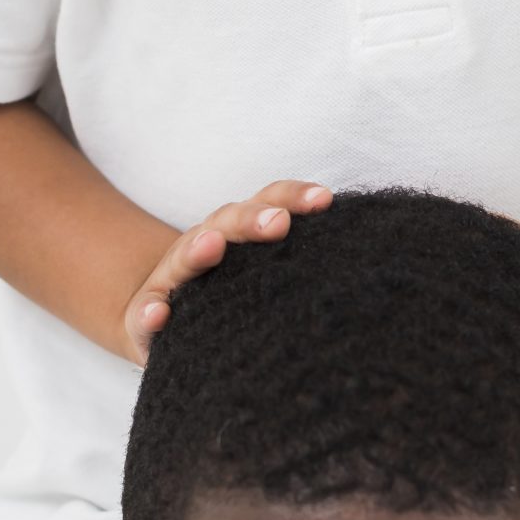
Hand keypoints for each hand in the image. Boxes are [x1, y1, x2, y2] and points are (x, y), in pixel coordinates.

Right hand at [122, 181, 331, 363]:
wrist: (164, 323)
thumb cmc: (234, 298)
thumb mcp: (268, 275)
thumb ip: (303, 258)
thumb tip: (375, 257)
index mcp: (238, 233)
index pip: (268, 203)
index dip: (293, 197)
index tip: (325, 200)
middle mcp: (204, 247)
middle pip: (226, 223)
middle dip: (251, 220)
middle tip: (278, 224)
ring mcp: (171, 283)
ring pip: (183, 261)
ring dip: (196, 251)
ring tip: (211, 247)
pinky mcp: (144, 322)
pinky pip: (145, 318)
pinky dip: (151, 315)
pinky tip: (160, 315)